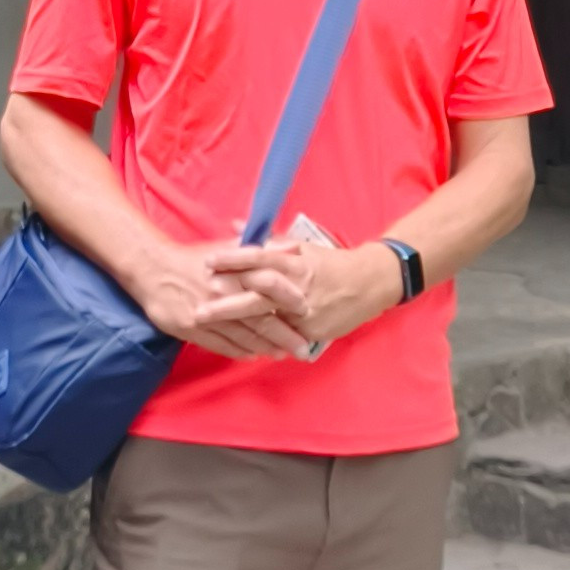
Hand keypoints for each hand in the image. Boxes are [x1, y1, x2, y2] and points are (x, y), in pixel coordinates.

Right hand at [127, 236, 315, 363]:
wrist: (153, 268)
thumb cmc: (193, 257)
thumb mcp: (230, 247)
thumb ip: (264, 249)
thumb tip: (295, 246)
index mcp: (235, 275)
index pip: (270, 294)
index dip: (290, 307)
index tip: (310, 315)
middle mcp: (224, 297)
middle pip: (261, 321)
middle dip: (284, 337)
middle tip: (303, 350)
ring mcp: (207, 315)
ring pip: (242, 337)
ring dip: (264, 348)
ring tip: (281, 354)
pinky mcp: (192, 329)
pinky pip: (220, 345)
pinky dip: (238, 352)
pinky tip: (251, 356)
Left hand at [205, 236, 402, 352]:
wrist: (370, 284)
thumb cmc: (330, 263)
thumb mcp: (302, 247)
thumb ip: (266, 239)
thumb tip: (234, 225)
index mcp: (296, 262)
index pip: (261, 257)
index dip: (234, 259)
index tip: (209, 262)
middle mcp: (299, 286)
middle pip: (259, 293)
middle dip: (227, 302)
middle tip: (199, 306)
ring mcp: (305, 311)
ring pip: (267, 319)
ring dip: (237, 324)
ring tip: (213, 327)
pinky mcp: (312, 331)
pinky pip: (281, 337)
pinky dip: (259, 340)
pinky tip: (235, 344)